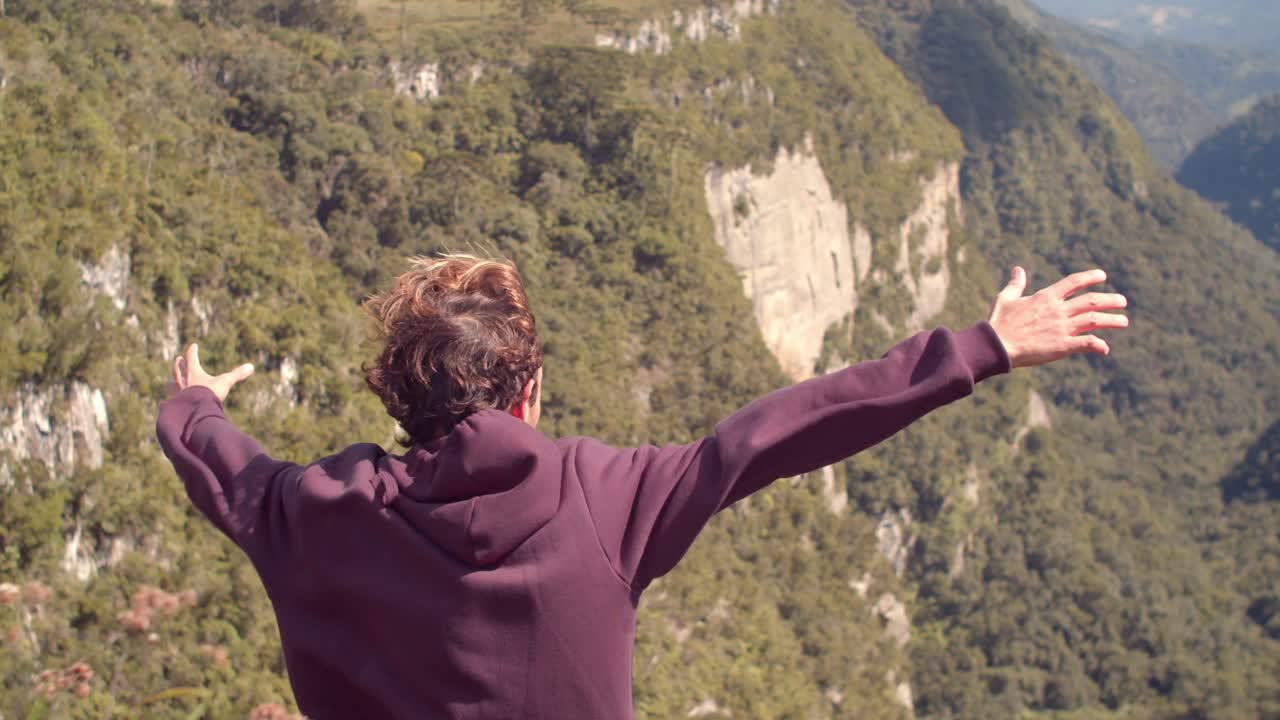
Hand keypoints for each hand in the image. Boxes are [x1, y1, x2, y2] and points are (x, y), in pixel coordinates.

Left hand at [169, 344, 254, 402]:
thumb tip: (251, 366)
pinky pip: (169, 401)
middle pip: (178, 369)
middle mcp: (182, 380)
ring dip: (171, 381)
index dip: (193, 351)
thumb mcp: (225, 382)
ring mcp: (176, 393)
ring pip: (171, 384)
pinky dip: (168, 401)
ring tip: (169, 381)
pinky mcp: (174, 405)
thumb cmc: (209, 394)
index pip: (191, 357)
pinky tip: (165, 404)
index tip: (193, 345)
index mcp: (193, 372)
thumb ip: (237, 374)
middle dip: (179, 364)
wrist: (195, 411)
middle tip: (178, 359)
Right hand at [988, 267, 1128, 368]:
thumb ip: (1015, 284)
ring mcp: (1062, 328)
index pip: (1073, 282)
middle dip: (1109, 300)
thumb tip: (1018, 269)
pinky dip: (1098, 345)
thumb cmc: (999, 322)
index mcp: (1046, 298)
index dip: (1090, 277)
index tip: (1102, 276)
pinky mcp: (1062, 346)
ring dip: (1111, 319)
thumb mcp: (1006, 299)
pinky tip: (1105, 348)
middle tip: (1122, 301)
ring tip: (1123, 321)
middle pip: (1090, 301)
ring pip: (1094, 320)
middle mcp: (1058, 310)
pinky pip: (1087, 343)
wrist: (997, 345)